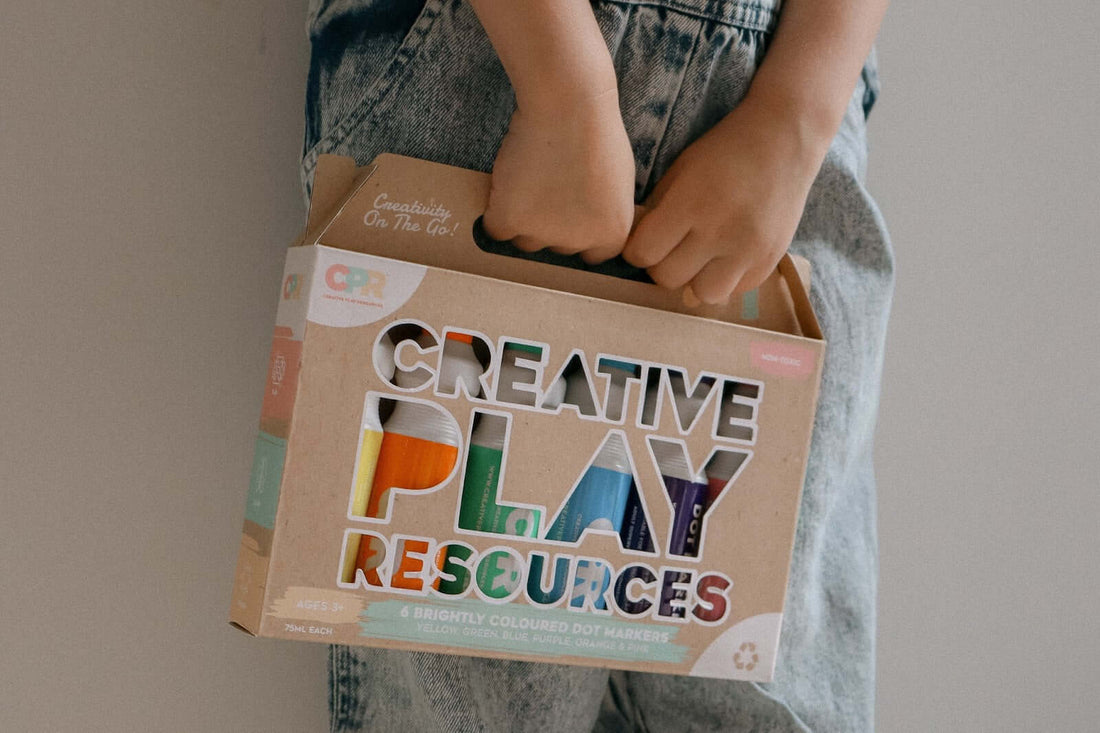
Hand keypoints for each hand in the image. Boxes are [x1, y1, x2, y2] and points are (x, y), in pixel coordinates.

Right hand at [482, 89, 635, 264]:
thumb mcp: (619, 181)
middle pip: (557, 248)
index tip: (571, 216)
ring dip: (524, 219)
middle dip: (552, 225)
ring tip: (529, 181)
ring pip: (526, 241)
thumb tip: (589, 224)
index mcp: (611, 234)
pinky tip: (507, 185)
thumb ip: (606, 211)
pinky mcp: (510, 220)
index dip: (579, 235)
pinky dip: (496, 212)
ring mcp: (542, 234)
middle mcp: (578, 242)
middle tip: (548, 188)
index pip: (592, 255)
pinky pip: (496, 230)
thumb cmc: (598, 132)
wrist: (568, 107)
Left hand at [622, 97, 826, 303]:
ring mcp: (749, 249)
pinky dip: (726, 278)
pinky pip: (736, 290)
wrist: (786, 138)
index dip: (637, 250)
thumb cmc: (724, 151)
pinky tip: (726, 256)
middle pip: (669, 278)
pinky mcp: (771, 259)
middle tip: (671, 248)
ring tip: (699, 258)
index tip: (644, 242)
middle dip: (662, 265)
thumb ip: (658, 211)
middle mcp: (720, 231)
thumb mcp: (680, 170)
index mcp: (690, 203)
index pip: (644, 253)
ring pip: (704, 294)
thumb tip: (640, 249)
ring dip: (695, 279)